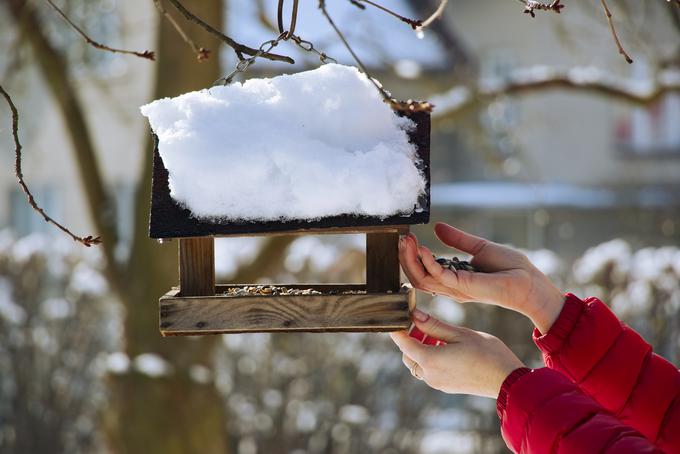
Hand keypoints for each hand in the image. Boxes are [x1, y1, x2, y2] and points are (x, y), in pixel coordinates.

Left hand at [390, 309, 523, 397]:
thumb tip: (415, 315)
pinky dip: (430, 358)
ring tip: (437, 335)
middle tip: (423, 324)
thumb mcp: (460, 333)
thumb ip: (434, 326)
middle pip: (408, 355)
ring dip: (421, 349)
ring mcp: (438, 383)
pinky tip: (446, 347)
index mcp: (430, 360)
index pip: (403, 344)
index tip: (397, 319)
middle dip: (411, 339)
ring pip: (418, 364)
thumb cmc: (487, 353)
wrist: (507, 380)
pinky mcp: (446, 386)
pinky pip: (429, 371)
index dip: (397, 330)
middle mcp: (430, 375)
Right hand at [399, 222, 563, 333]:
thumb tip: (437, 228)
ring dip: (411, 259)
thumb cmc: (511, 269)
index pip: (423, 271)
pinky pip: (439, 276)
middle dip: (406, 258)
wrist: (530, 282)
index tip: (408, 238)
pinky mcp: (465, 286)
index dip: (412, 256)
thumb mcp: (479, 248)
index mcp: (454, 278)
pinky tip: (422, 248)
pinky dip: (428, 261)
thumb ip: (457, 240)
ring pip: (421, 279)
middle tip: (402, 239)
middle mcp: (452, 286)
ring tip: (407, 241)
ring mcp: (457, 289)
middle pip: (417, 277)